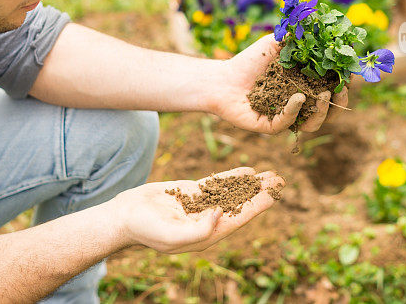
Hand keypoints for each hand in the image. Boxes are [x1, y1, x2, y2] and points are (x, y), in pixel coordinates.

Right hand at [112, 168, 283, 253]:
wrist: (124, 216)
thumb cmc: (145, 230)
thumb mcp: (171, 236)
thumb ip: (198, 230)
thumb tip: (222, 214)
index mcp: (207, 234)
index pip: (239, 219)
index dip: (258, 207)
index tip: (274, 195)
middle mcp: (208, 221)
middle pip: (242, 205)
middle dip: (261, 193)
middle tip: (281, 180)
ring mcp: (201, 206)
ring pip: (233, 192)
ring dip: (252, 183)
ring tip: (271, 174)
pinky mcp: (192, 192)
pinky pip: (218, 183)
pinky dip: (233, 176)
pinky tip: (248, 170)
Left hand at [209, 35, 348, 133]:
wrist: (222, 78)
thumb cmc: (250, 61)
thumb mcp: (277, 43)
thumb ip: (299, 35)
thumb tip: (322, 20)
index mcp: (306, 86)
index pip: (333, 89)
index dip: (345, 84)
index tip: (351, 75)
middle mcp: (299, 105)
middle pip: (330, 111)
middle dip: (340, 102)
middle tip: (342, 90)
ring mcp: (286, 117)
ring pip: (313, 123)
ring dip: (323, 111)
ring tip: (325, 95)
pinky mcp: (270, 127)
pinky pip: (288, 123)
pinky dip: (295, 110)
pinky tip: (298, 97)